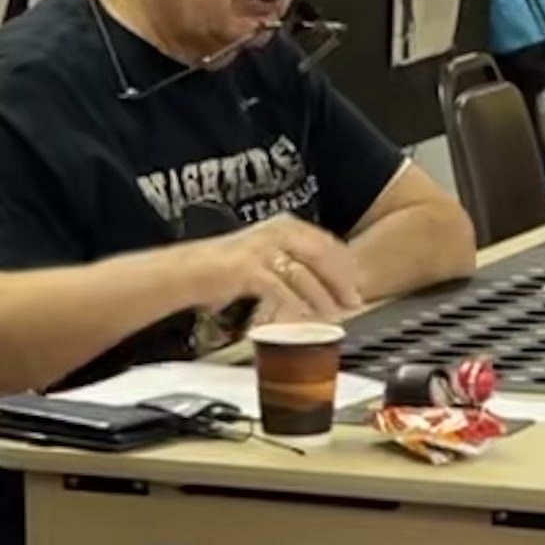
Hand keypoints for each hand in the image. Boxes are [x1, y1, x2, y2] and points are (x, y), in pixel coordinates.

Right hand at [202, 214, 361, 322]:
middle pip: (321, 254)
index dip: (345, 264)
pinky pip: (281, 289)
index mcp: (282, 225)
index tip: (359, 283)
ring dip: (323, 296)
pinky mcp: (248, 269)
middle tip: (356, 300)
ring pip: (304, 273)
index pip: (325, 241)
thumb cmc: (222, 270)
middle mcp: (275, 231)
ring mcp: (261, 248)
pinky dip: (295, 306)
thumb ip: (288, 264)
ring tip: (335, 315)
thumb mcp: (261, 259)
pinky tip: (304, 319)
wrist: (185, 272)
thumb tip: (317, 283)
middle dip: (342, 279)